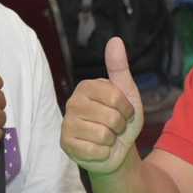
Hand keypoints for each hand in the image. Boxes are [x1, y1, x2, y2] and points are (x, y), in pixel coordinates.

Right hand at [60, 37, 143, 175]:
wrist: (116, 151)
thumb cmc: (121, 121)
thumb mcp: (127, 94)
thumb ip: (120, 68)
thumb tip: (115, 40)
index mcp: (86, 86)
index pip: (116, 97)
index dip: (127, 109)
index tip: (124, 111)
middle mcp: (73, 102)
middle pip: (111, 117)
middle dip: (120, 126)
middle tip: (114, 127)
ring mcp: (67, 123)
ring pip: (103, 135)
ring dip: (111, 140)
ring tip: (106, 138)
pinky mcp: (65, 144)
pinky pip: (94, 150)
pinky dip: (103, 153)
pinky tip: (98, 149)